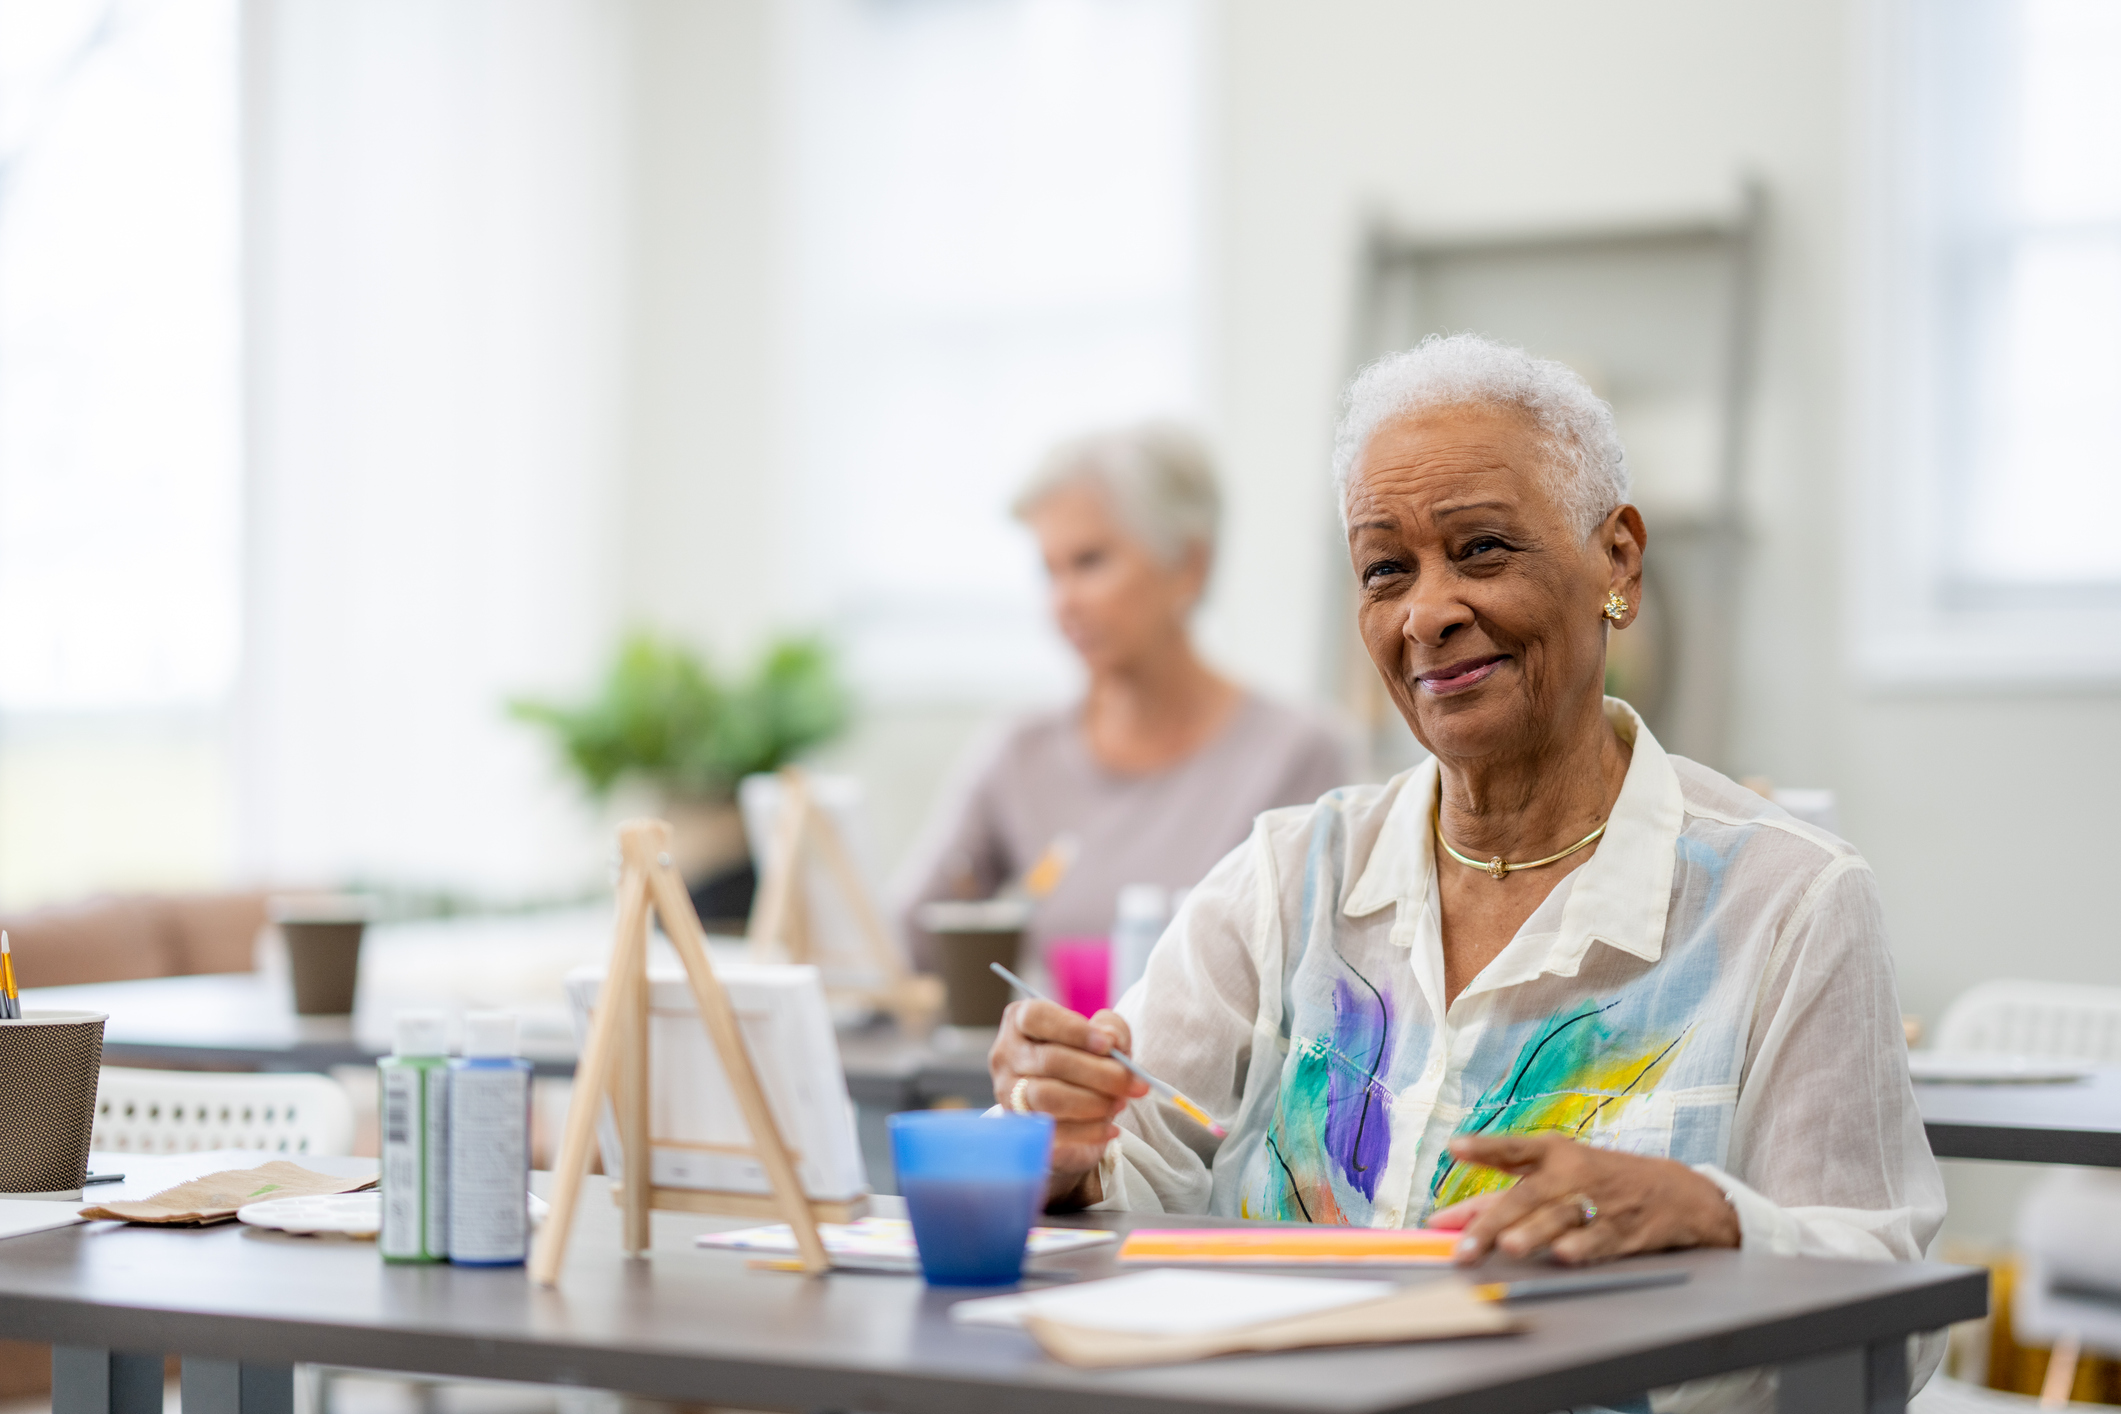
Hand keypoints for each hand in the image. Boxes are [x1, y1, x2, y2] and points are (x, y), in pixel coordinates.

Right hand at [989, 1001, 1147, 1205]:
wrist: (1073, 1106)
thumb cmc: (1087, 1059)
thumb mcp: (1104, 1035)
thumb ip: (1111, 1029)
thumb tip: (1110, 1040)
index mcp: (1020, 1021)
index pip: (1036, 1017)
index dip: (1074, 1030)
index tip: (1108, 1045)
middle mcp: (1006, 1055)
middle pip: (1049, 1060)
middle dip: (1098, 1073)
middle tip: (1133, 1083)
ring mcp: (1008, 1093)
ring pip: (1047, 1097)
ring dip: (1093, 1102)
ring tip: (1121, 1102)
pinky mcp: (1019, 1127)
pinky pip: (1052, 1131)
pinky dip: (1088, 1131)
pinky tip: (1111, 1127)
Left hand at [1429, 1134, 1739, 1266]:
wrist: (1674, 1192)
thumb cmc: (1597, 1181)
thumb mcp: (1552, 1176)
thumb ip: (1497, 1196)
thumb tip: (1444, 1221)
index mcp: (1554, 1153)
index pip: (1514, 1148)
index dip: (1485, 1148)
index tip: (1455, 1148)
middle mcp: (1573, 1173)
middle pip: (1529, 1195)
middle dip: (1494, 1222)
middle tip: (1465, 1248)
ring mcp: (1599, 1202)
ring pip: (1561, 1218)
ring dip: (1535, 1233)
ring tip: (1510, 1246)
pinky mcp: (1622, 1230)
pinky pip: (1598, 1240)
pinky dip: (1582, 1247)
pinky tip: (1565, 1256)